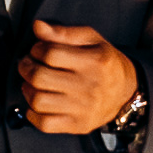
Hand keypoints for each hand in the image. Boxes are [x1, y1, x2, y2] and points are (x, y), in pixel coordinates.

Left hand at [20, 20, 138, 132]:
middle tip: (28, 64)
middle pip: (40, 78)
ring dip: (27, 89)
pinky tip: (38, 103)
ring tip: (32, 83)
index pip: (51, 54)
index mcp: (95, 61)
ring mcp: (83, 109)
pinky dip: (33, 114)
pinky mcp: (77, 125)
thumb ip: (64, 33)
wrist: (127, 93)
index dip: (36, 49)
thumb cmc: (106, 63)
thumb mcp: (92, 40)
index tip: (37, 50)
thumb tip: (38, 27)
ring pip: (38, 101)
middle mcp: (89, 86)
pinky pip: (44, 124)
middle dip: (26, 68)